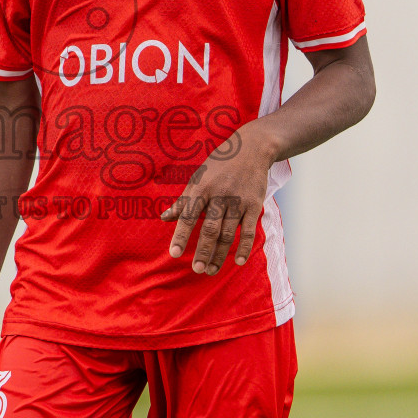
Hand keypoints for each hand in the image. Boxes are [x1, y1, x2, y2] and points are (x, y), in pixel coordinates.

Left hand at [160, 124, 274, 275]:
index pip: (188, 216)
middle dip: (202, 250)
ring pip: (228, 233)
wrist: (252, 148)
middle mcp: (219, 195)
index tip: (174, 254)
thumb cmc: (220, 164)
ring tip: (211, 270)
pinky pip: (248, 230)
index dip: (180, 235)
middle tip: (196, 269)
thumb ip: (183, 201)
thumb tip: (164, 217)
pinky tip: (238, 261)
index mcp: (201, 188)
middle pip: (209, 228)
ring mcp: (238, 201)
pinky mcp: (254, 204)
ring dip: (219, 254)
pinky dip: (244, 247)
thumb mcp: (198, 178)